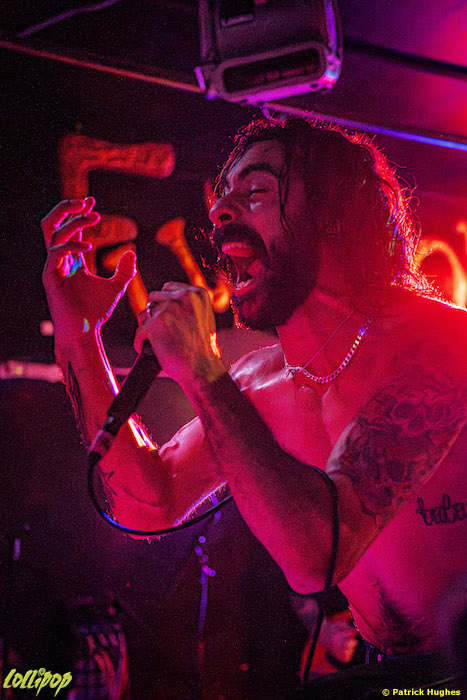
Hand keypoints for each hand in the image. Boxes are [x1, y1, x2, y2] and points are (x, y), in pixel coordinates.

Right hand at [42, 197, 135, 342]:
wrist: (85, 332)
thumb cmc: (96, 312)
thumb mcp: (116, 287)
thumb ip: (124, 270)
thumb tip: (131, 253)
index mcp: (70, 259)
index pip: (69, 228)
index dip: (78, 213)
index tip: (92, 202)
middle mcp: (59, 260)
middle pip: (52, 224)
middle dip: (65, 208)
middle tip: (86, 202)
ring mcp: (53, 267)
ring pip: (54, 233)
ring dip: (73, 222)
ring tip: (93, 218)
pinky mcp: (50, 277)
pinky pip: (55, 253)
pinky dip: (71, 246)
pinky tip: (88, 247)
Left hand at [134, 282, 225, 387]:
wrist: (202, 370)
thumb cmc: (202, 350)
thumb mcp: (202, 319)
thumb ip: (186, 307)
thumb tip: (163, 302)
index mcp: (197, 293)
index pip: (168, 288)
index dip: (164, 303)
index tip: (167, 318)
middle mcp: (184, 297)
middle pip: (153, 298)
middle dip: (153, 314)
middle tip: (160, 331)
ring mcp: (168, 309)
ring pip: (144, 314)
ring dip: (146, 328)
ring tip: (156, 342)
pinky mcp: (155, 324)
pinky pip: (139, 332)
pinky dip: (141, 343)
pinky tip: (149, 351)